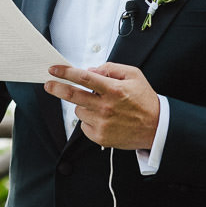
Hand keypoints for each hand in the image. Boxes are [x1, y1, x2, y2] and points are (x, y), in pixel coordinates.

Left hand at [44, 63, 159, 149]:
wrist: (157, 128)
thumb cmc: (144, 100)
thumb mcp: (133, 75)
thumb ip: (111, 69)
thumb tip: (89, 70)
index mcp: (113, 90)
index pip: (84, 78)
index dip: (66, 73)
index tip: (54, 69)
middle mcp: (106, 107)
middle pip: (73, 95)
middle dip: (56, 88)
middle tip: (48, 84)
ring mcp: (102, 123)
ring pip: (79, 110)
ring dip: (83, 105)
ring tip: (100, 107)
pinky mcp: (100, 137)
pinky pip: (83, 126)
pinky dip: (88, 120)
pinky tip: (103, 119)